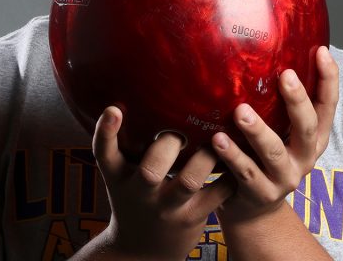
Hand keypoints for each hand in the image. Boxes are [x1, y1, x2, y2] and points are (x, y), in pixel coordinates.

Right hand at [86, 106, 233, 260]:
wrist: (142, 251)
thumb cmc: (135, 199)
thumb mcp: (122, 177)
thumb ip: (126, 146)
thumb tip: (138, 97)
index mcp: (119, 177)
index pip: (104, 154)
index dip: (107, 131)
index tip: (114, 109)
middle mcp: (140, 193)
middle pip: (151, 169)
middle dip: (168, 145)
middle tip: (181, 129)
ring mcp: (168, 208)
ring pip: (189, 180)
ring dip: (207, 157)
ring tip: (217, 137)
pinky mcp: (193, 217)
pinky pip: (217, 194)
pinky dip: (229, 175)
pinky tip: (238, 159)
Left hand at [212, 46, 339, 225]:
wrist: (252, 210)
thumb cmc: (262, 157)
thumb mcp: (278, 131)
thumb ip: (277, 103)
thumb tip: (267, 50)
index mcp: (314, 137)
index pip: (328, 105)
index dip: (329, 79)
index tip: (322, 51)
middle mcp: (305, 157)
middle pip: (308, 128)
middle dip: (298, 101)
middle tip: (286, 75)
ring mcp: (285, 178)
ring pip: (274, 152)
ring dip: (258, 130)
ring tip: (240, 111)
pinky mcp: (262, 194)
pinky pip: (246, 173)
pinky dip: (232, 155)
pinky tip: (217, 139)